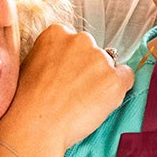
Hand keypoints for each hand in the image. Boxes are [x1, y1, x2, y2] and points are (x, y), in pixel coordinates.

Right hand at [0, 24, 133, 150]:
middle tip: (76, 92)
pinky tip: (103, 102)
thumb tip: (67, 61)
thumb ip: (53, 55)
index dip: (73, 62)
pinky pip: (127, 77)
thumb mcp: (32, 64)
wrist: (36, 125)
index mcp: (57, 32)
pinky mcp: (114, 79)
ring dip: (102, 81)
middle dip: (89, 69)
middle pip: (94, 52)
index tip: (68, 76)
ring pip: (110, 66)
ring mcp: (100, 58)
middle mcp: (81, 39)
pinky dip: (119, 89)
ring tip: (84, 102)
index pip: (76, 42)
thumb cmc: (29, 101)